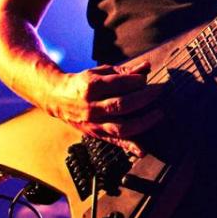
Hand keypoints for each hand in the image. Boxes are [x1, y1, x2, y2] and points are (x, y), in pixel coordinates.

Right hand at [48, 61, 164, 155]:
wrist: (56, 98)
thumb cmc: (83, 83)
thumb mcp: (100, 72)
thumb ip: (124, 71)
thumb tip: (146, 67)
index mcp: (91, 86)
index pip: (120, 84)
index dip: (137, 81)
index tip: (146, 79)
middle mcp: (91, 107)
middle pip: (123, 105)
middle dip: (145, 97)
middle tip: (159, 91)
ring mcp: (94, 123)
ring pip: (121, 126)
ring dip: (143, 121)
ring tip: (159, 113)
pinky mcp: (96, 134)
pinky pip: (115, 141)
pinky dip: (130, 147)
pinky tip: (143, 150)